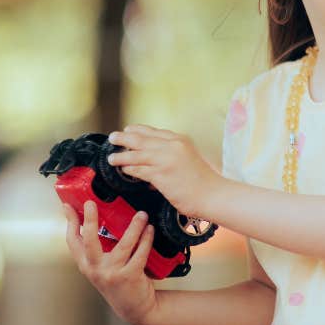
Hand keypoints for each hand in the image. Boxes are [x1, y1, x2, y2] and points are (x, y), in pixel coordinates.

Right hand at [64, 200, 158, 324]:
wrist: (135, 308)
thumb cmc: (120, 281)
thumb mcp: (103, 267)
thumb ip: (100, 249)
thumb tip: (105, 220)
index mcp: (86, 265)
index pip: (73, 241)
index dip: (70, 222)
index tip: (67, 205)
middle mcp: (95, 269)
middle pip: (89, 240)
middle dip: (90, 220)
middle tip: (91, 203)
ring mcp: (111, 274)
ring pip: (123, 245)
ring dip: (134, 227)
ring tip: (141, 214)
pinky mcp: (129, 276)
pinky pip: (140, 253)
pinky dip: (146, 239)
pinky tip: (150, 230)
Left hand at [107, 124, 221, 217]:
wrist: (213, 194)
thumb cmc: (203, 181)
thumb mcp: (188, 158)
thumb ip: (171, 154)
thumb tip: (151, 158)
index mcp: (180, 140)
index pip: (153, 131)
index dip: (137, 130)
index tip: (128, 130)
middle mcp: (172, 146)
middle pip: (140, 138)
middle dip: (123, 137)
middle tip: (113, 138)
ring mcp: (165, 159)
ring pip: (135, 154)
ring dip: (120, 155)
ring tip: (111, 158)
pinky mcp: (160, 174)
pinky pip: (138, 170)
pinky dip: (129, 169)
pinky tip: (123, 170)